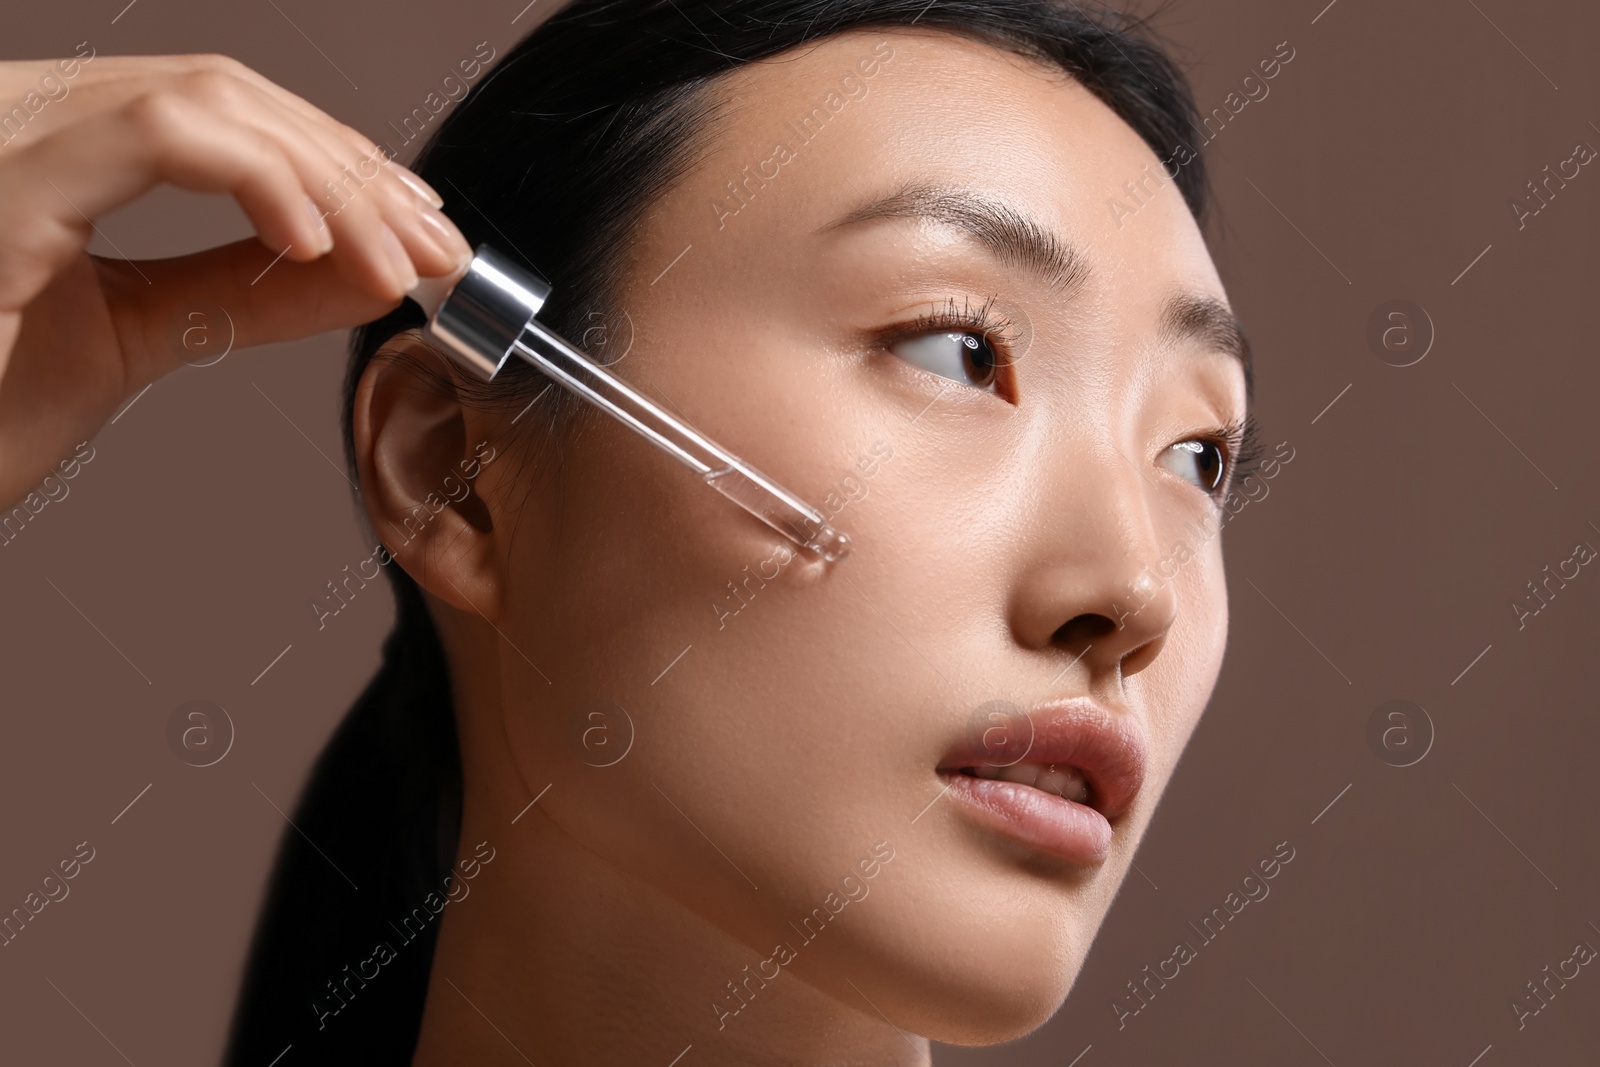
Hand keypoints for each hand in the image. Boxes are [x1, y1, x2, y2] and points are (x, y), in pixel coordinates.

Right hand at [0, 50, 471, 509]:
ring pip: (207, 100)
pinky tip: (316, 241)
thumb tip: (366, 267)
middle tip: (440, 248)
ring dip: (328, 180)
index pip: (219, 112)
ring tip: (396, 259)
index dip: (333, 162)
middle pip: (228, 94)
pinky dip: (260, 178)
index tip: (418, 227)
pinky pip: (158, 133)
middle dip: (354, 172)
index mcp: (49, 144)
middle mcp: (22, 114)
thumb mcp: (136, 336)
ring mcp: (6, 133)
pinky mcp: (2, 177)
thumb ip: (244, 292)